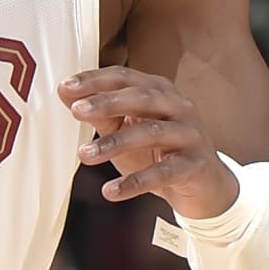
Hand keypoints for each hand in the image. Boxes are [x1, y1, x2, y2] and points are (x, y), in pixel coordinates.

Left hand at [60, 67, 240, 214]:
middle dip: (107, 103)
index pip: (125, 77)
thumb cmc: (160, 153)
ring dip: (115, 143)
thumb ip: (100, 113)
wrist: (204, 186)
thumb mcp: (126, 130)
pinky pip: (162, 173)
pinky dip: (135, 183)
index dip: (95, 80)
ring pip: (152, 133)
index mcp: (159, 91)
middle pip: (142, 98)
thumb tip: (64, 92)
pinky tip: (110, 191)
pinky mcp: (194, 165)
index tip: (66, 86)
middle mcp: (178, 107)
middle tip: (76, 111)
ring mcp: (189, 135)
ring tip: (84, 155)